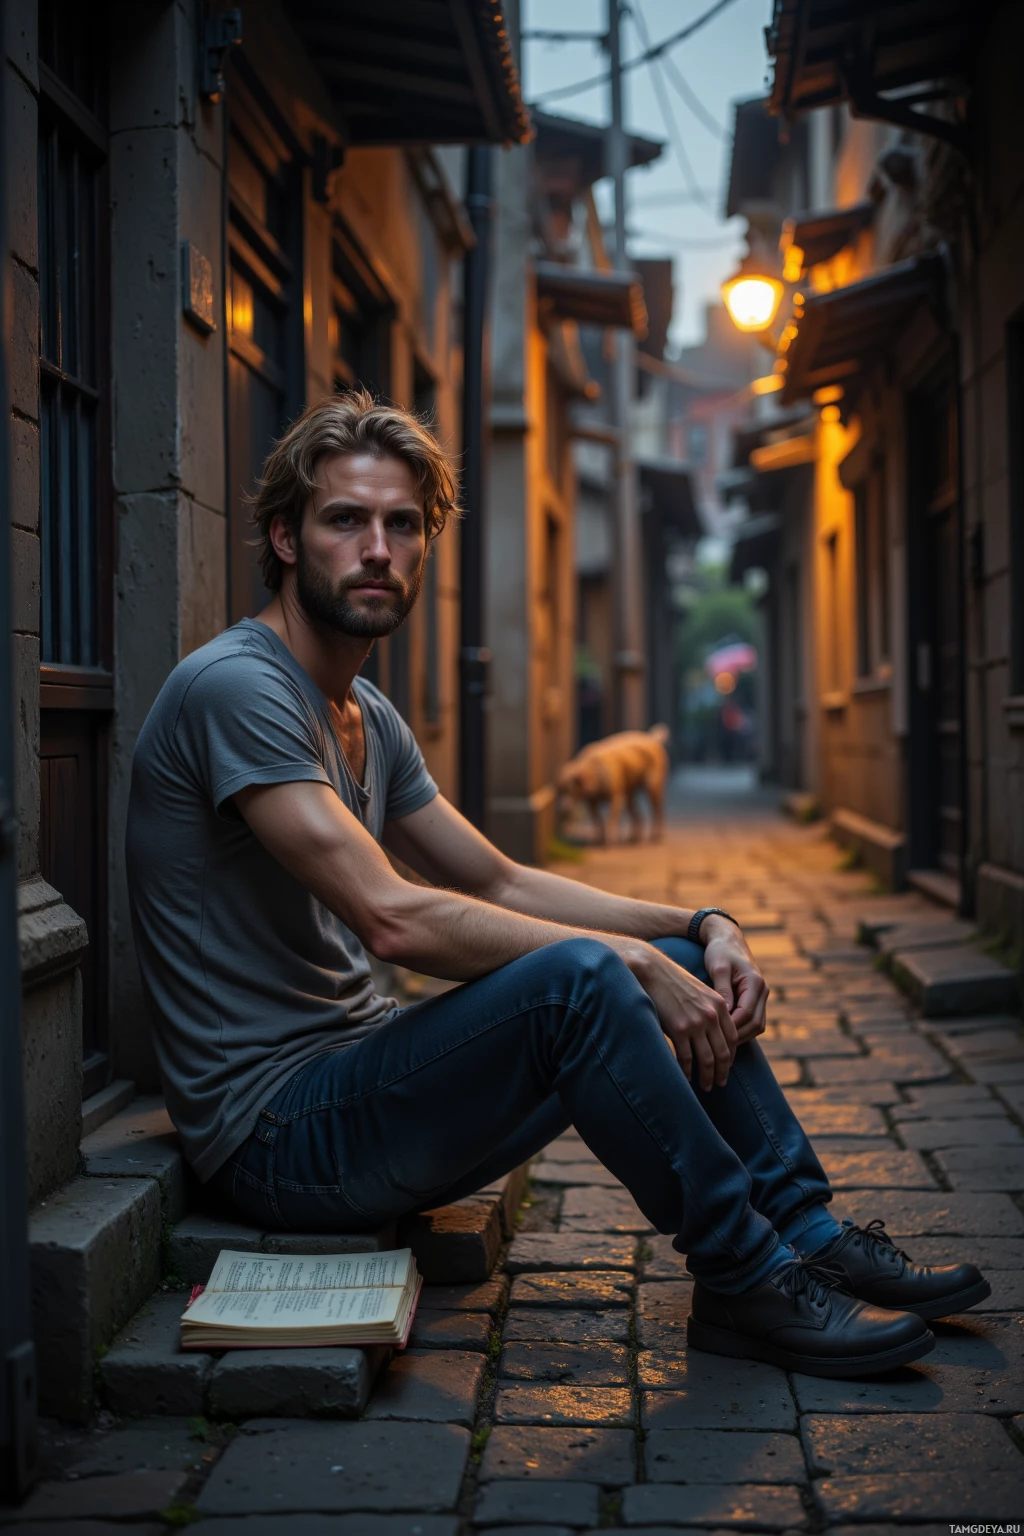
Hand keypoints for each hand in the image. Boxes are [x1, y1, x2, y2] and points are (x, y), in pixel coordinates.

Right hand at [637, 945, 737, 1091]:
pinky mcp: (679, 1029)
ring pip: (707, 1059)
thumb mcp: (700, 992)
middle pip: (723, 1053)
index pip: (732, 1038)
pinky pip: (686, 1058)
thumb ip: (710, 1011)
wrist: (652, 971)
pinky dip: (688, 1071)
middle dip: (722, 1072)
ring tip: (705, 1086)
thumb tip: (713, 1034)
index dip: (731, 1056)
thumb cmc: (673, 982)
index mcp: (719, 1006)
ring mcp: (695, 1023)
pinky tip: (686, 1078)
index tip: (726, 1067)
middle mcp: (711, 1016)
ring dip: (707, 1076)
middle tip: (719, 1084)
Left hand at [700, 916, 768, 1044]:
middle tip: (718, 1046)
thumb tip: (726, 1013)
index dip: (732, 1027)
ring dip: (741, 1036)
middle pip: (755, 1024)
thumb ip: (723, 990)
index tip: (715, 1036)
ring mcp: (761, 995)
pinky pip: (753, 1020)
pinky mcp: (755, 999)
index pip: (747, 1013)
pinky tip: (725, 1035)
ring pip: (757, 1025)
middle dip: (738, 1037)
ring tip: (721, 1045)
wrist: (727, 939)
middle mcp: (762, 990)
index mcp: (755, 982)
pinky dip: (742, 1030)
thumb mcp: (718, 968)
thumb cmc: (720, 951)